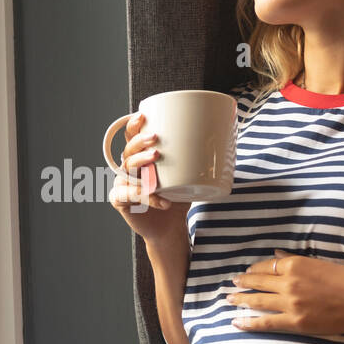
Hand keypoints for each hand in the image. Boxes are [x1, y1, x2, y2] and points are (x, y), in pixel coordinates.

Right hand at [107, 111, 189, 242]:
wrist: (170, 227)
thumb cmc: (178, 198)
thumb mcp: (188, 176)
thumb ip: (195, 159)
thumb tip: (223, 140)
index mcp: (140, 158)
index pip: (132, 138)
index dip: (134, 126)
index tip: (142, 116)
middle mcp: (128, 169)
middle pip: (128, 151)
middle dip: (140, 142)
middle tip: (155, 139)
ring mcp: (122, 185)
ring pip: (126, 170)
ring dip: (140, 163)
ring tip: (156, 160)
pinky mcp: (120, 201)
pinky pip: (129, 195)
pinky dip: (146, 197)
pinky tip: (163, 201)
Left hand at [228, 248, 343, 336]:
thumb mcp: (321, 264)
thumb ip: (296, 261)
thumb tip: (277, 255)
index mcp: (296, 264)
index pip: (267, 266)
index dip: (254, 269)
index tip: (247, 272)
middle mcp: (289, 282)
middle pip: (258, 282)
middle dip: (243, 282)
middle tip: (232, 283)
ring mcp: (290, 303)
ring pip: (257, 300)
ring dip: (240, 299)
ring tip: (229, 299)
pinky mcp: (295, 322)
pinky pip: (266, 322)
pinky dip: (249, 322)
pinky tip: (236, 322)